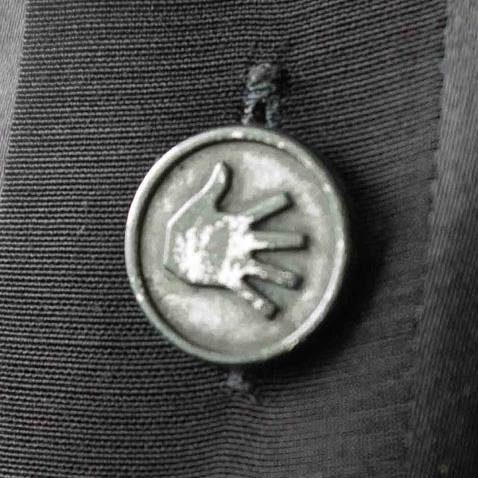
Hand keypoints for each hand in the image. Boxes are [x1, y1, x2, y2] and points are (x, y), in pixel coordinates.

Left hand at [163, 160, 307, 318]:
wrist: (173, 251)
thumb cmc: (186, 225)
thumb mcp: (199, 204)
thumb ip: (213, 188)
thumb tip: (222, 166)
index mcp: (236, 225)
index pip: (258, 213)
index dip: (271, 205)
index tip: (288, 198)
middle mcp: (241, 244)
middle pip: (268, 242)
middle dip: (285, 241)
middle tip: (304, 240)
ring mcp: (236, 262)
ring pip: (263, 269)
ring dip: (279, 275)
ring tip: (296, 281)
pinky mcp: (228, 278)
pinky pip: (246, 292)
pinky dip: (259, 302)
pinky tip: (271, 312)